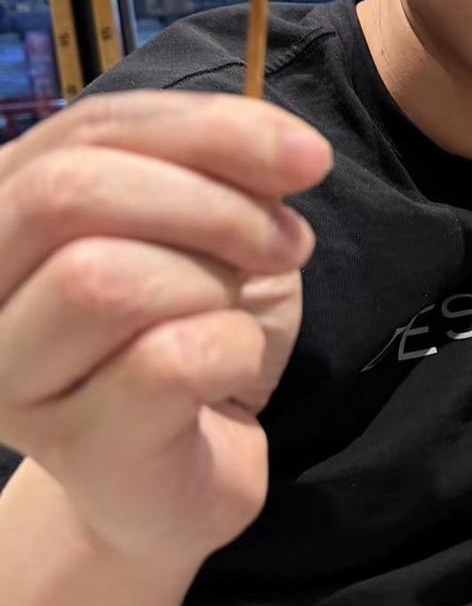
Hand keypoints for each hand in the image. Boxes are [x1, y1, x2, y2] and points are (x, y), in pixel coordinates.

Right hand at [0, 92, 331, 567]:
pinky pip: (167, 363)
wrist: (183, 476)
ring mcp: (11, 380)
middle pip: (69, 194)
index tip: (306, 155)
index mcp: (1, 212)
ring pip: (104, 280)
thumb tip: (285, 147)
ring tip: (236, 311)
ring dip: (214, 283)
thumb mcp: (204, 227)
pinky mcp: (76, 450)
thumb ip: (215, 168)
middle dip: (210, 205)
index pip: (87, 132)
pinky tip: (229, 371)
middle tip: (285, 243)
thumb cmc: (185, 335)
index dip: (204, 129)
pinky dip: (232, 350)